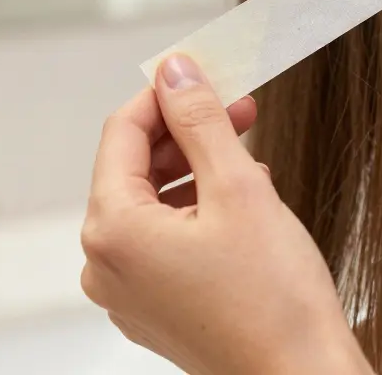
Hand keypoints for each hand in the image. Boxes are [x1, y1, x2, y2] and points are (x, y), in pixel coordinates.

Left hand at [81, 55, 371, 374]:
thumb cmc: (275, 304)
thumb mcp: (238, 188)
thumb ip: (199, 121)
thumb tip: (175, 73)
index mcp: (112, 231)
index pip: (123, 132)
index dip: (166, 96)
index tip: (203, 74)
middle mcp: (105, 265)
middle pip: (135, 168)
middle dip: (188, 134)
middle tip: (240, 111)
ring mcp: (128, 293)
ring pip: (152, 204)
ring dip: (197, 172)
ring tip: (252, 163)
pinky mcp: (155, 309)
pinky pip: (164, 240)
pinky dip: (197, 213)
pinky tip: (243, 206)